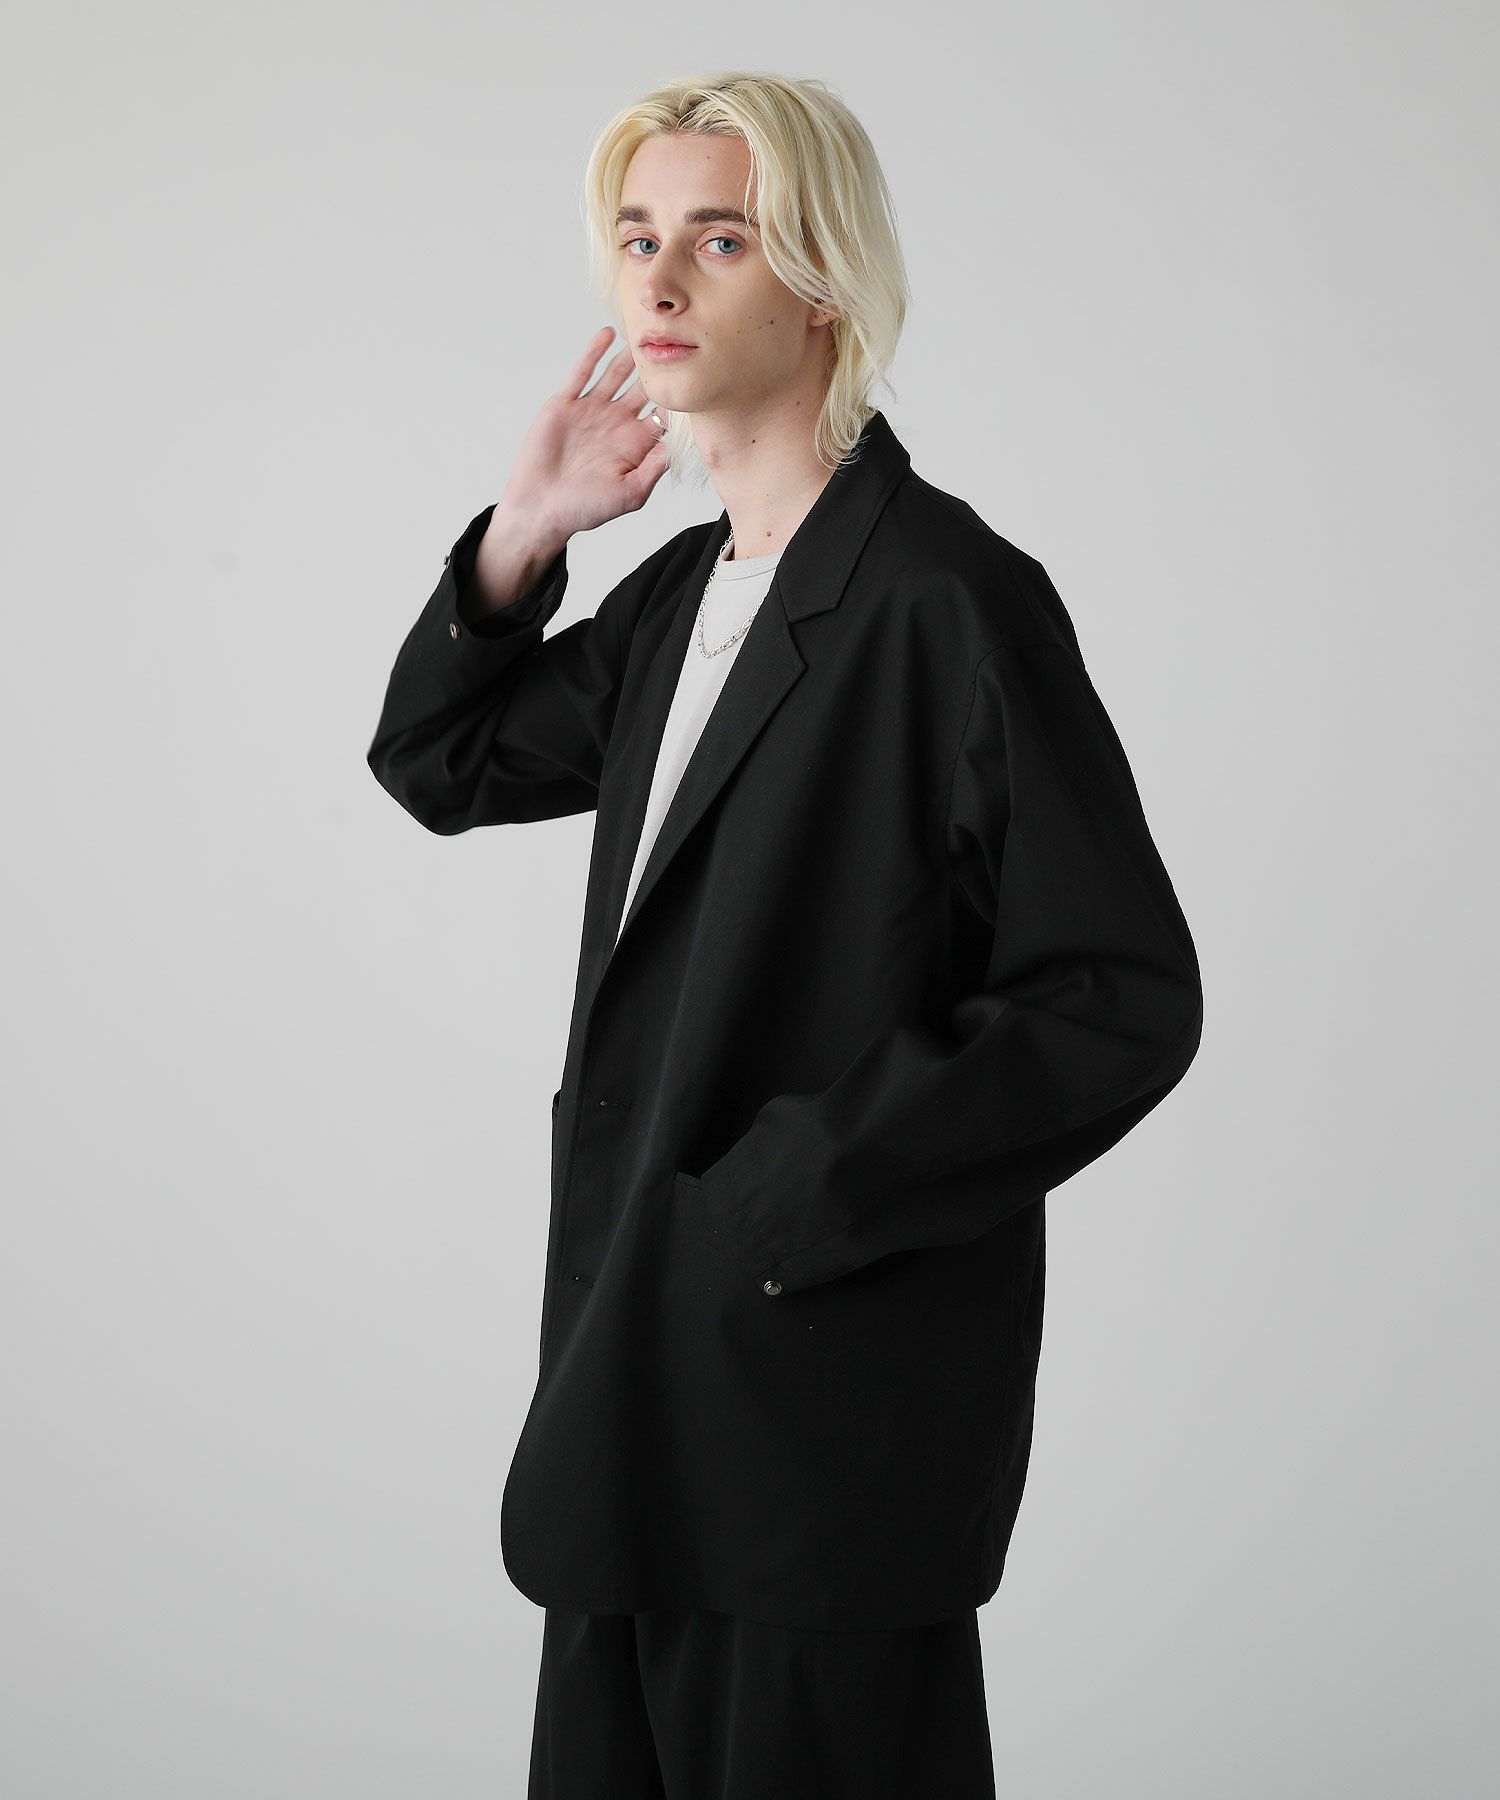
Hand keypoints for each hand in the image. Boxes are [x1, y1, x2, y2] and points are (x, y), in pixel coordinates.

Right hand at [497, 326, 669, 541]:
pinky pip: (582, 372)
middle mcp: (616, 423)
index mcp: (635, 444)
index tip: (693, 382)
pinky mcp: (566, 404)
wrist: (541, 507)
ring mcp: (592, 410)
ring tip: (646, 333)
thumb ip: (653, 470)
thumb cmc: (585, 508)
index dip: (677, 400)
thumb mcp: (629, 495)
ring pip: (616, 375)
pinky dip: (594, 352)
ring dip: (630, 356)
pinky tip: (608, 335)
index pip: (663, 415)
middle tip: (674, 345)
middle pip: (644, 389)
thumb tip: (677, 447)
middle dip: (658, 370)